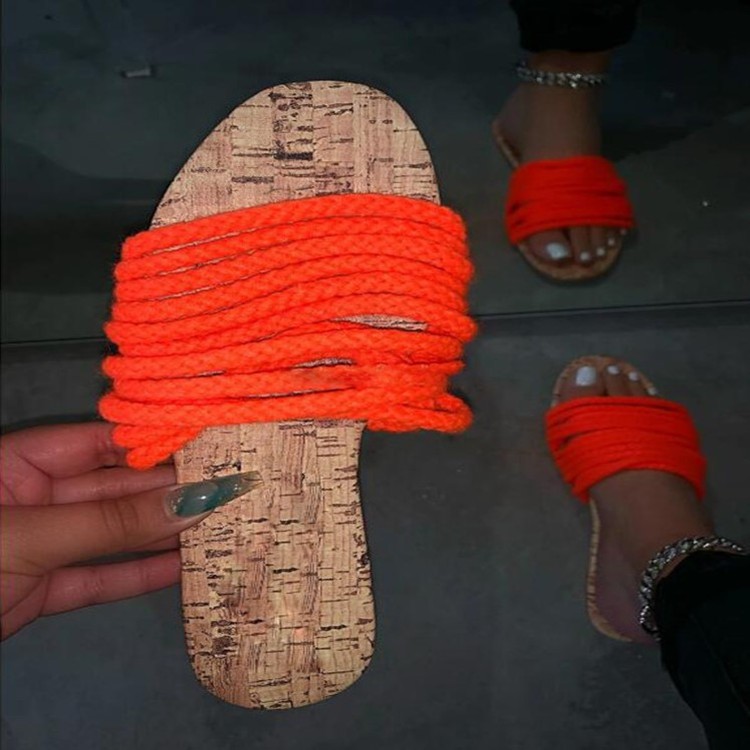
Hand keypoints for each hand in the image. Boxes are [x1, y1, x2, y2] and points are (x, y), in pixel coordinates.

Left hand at [1, 422, 259, 638]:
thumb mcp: (29, 536)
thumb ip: (112, 522)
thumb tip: (196, 501)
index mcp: (19, 462)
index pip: (103, 441)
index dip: (160, 442)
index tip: (216, 443)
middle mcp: (35, 496)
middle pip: (116, 489)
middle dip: (173, 492)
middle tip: (237, 488)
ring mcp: (40, 545)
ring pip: (114, 535)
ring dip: (166, 536)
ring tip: (227, 525)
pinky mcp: (42, 591)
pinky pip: (100, 578)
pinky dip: (140, 577)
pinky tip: (185, 570)